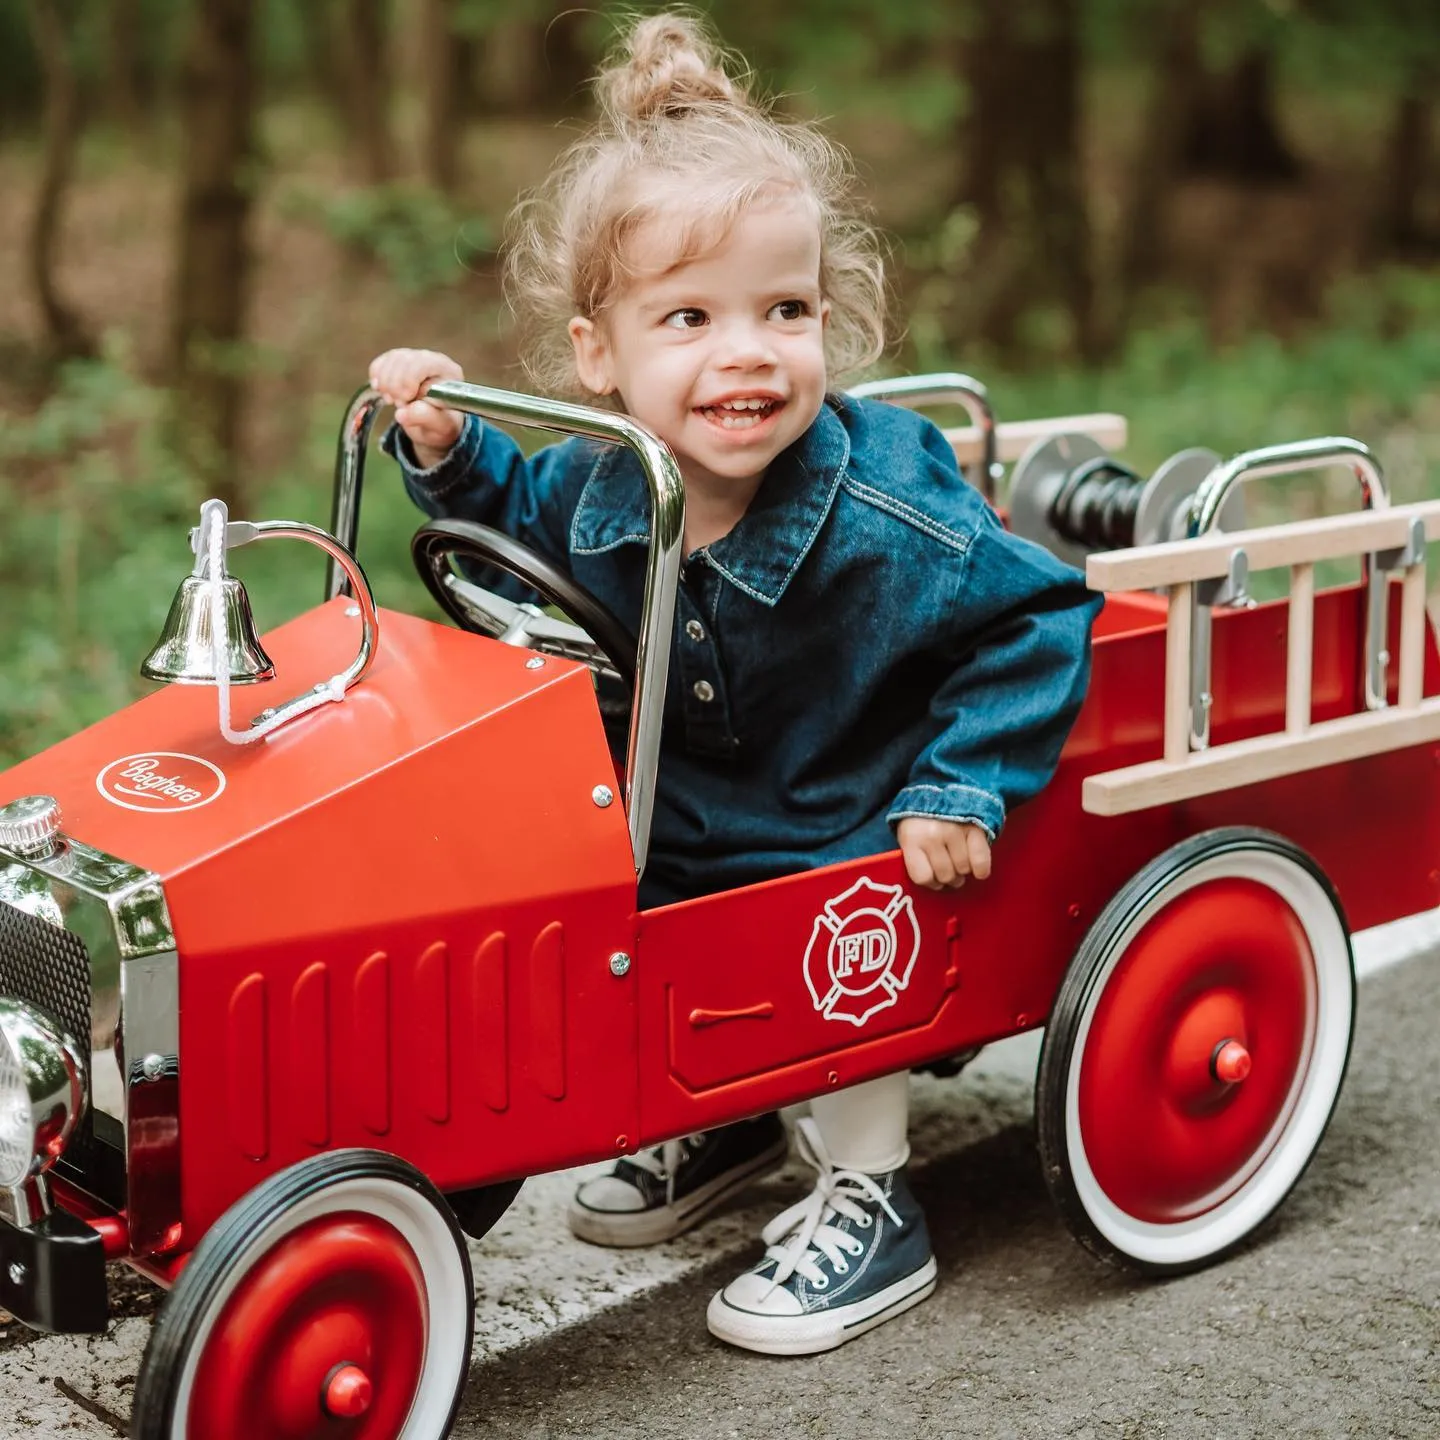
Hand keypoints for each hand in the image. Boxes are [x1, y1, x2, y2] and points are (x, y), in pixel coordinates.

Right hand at [369, 348, 464, 467]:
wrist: (434, 423)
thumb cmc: (442, 422)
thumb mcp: (441, 426)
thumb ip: (426, 418)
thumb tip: (401, 414)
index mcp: (447, 370)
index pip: (421, 363)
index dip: (406, 381)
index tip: (405, 401)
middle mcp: (431, 359)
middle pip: (402, 359)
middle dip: (394, 386)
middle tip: (400, 405)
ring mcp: (413, 358)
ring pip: (389, 361)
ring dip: (385, 385)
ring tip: (394, 401)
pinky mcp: (397, 363)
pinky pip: (379, 364)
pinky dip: (377, 380)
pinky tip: (385, 393)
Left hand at [897, 817, 991, 890]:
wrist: (944, 784)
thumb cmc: (922, 815)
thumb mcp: (909, 833)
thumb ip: (915, 855)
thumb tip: (931, 882)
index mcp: (912, 838)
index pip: (922, 877)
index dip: (930, 882)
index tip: (934, 878)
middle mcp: (932, 835)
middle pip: (945, 875)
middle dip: (948, 877)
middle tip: (949, 869)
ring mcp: (955, 831)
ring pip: (963, 869)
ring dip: (963, 869)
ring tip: (960, 859)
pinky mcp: (976, 828)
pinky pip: (980, 862)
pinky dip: (981, 869)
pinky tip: (977, 868)